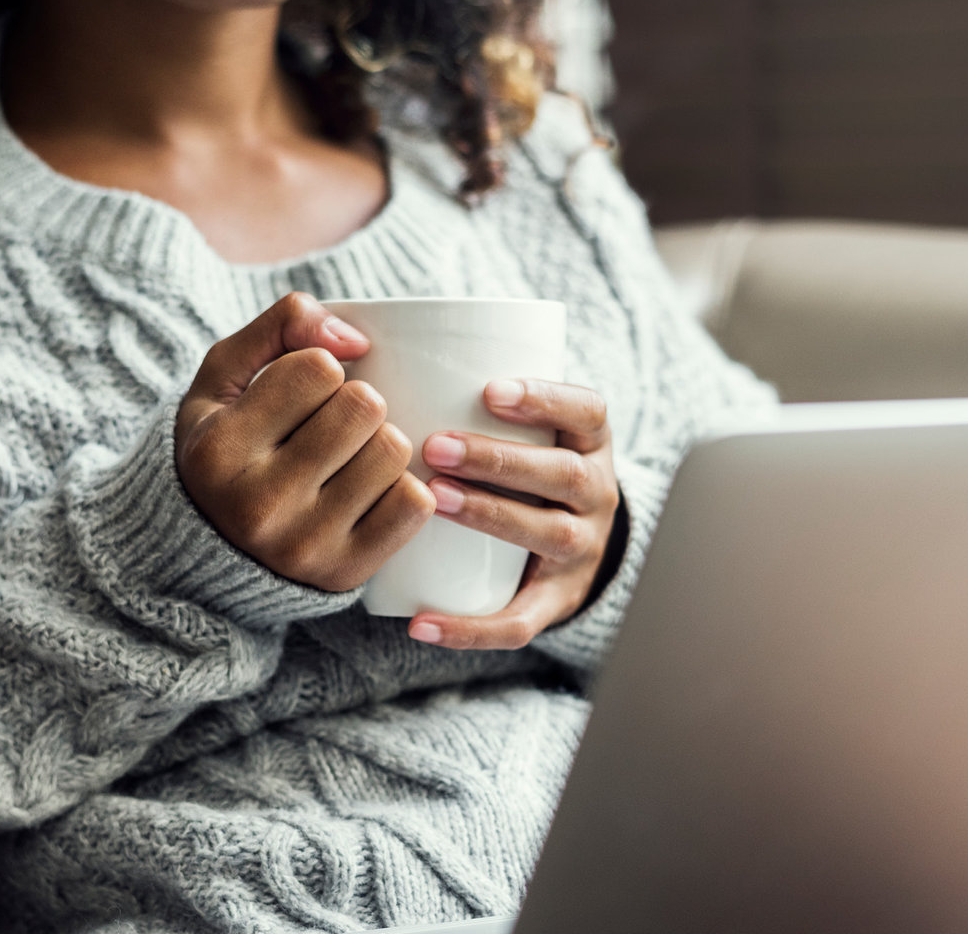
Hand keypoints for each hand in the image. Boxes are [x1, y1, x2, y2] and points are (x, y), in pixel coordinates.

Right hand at [176, 293, 437, 591]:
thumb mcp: (225, 377)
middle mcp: (258, 504)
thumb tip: (356, 340)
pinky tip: (371, 490)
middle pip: (364, 406)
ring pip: (393, 450)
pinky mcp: (346, 571)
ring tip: (350, 457)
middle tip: (333, 424)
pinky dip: (403, 486)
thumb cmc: (229, 445)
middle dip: (357, 402)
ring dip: (381, 442)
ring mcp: (304, 544)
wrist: (215, 551)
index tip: (302, 394)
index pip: (317, 369)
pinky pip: (416, 502)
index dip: (320, 368)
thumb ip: (282, 325)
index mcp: (218, 450)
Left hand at [407, 379, 621, 648]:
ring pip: (549, 535)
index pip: (587, 410)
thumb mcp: (528, 425)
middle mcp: (596, 493)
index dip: (545, 398)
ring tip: (433, 501)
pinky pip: (520, 621)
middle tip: (435, 447)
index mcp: (590, 441)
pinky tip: (421, 623)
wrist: (576, 544)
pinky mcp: (556, 601)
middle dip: (500, 460)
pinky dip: (471, 627)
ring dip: (491, 515)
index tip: (490, 389)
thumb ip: (473, 388)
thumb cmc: (524, 464)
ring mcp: (582, 549)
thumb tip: (371, 340)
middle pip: (564, 473)